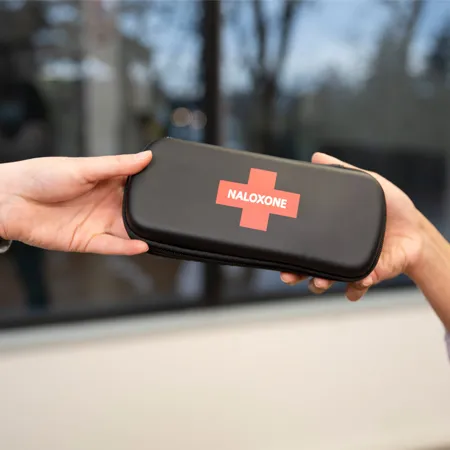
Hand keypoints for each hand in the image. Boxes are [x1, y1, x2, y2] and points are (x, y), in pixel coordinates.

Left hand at [0, 151, 152, 254]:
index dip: (150, 188)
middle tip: (166, 213)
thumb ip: (117, 165)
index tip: (168, 187)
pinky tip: (141, 245)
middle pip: (134, 211)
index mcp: (106, 182)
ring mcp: (97, 223)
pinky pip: (112, 246)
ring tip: (158, 232)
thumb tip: (146, 156)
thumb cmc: (41, 176)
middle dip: (149, 213)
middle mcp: (104, 204)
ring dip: (141, 232)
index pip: (135, 186)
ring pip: (126, 230)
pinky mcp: (87, 241)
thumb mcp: (84, 167)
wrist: (10, 200)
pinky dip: (127, 247)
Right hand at [281, 153, 425, 300]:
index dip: (289, 249)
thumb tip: (316, 156)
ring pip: (327, 282)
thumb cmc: (390, 207)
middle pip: (307, 268)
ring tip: (321, 281)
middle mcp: (335, 254)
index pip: (303, 243)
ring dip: (320, 284)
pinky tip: (361, 280)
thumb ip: (342, 170)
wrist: (417, 228)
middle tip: (289, 275)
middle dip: (295, 275)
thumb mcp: (366, 182)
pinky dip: (357, 286)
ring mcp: (350, 268)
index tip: (278, 250)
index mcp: (329, 234)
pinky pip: (358, 286)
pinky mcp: (370, 276)